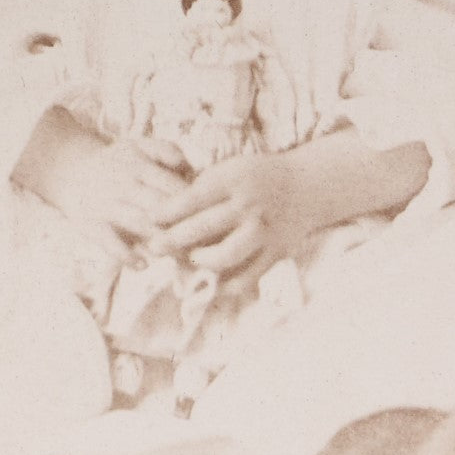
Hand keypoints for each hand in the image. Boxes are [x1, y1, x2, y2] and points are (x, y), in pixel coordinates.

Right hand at [13, 107, 189, 260]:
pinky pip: (109, 244)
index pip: (173, 186)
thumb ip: (167, 150)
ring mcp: (107, 206)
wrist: (71, 171)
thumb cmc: (117, 161)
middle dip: (182, 226)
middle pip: (159, 207)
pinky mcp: (91, 225)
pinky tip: (143, 265)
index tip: (211, 218)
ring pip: (139, 224)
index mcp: (140, 165)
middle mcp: (124, 185)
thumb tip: (189, 167)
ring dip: (161, 242)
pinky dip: (126, 256)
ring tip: (180, 257)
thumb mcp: (140, 145)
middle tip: (203, 243)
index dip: (194, 204)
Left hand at [149, 151, 310, 296]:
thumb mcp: (231, 169)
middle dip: (172, 240)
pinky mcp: (275, 253)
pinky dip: (226, 285)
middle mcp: (249, 206)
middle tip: (154, 247)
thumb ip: (203, 189)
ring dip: (200, 261)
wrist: (306, 186)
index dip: (167, 211)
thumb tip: (165, 213)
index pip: (193, 198)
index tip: (148, 219)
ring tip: (190, 258)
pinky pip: (247, 278)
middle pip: (203, 228)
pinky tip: (213, 282)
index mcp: (234, 180)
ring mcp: (263, 232)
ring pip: (225, 256)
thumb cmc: (258, 176)